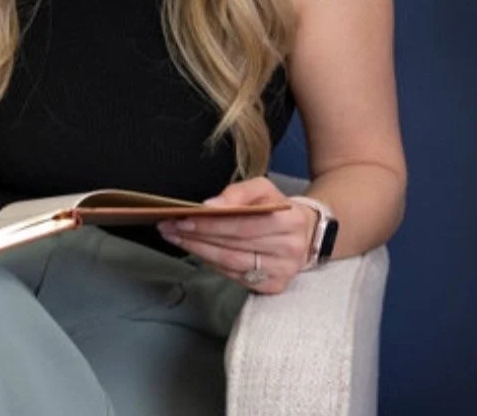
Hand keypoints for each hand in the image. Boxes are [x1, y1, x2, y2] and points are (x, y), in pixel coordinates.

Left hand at [156, 176, 318, 294]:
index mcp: (290, 220)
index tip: (183, 218)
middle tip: (169, 227)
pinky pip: (236, 277)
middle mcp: (289, 250)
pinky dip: (213, 264)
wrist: (307, 236)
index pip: (244, 224)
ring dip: (199, 251)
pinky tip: (197, 252)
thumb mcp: (264, 189)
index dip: (212, 223)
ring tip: (175, 238)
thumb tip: (209, 207)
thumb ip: (238, 193)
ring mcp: (282, 272)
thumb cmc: (278, 208)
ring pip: (232, 264)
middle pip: (234, 245)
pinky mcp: (273, 288)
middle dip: (197, 236)